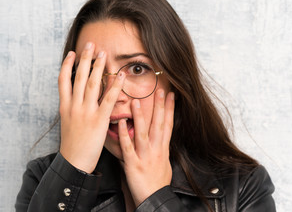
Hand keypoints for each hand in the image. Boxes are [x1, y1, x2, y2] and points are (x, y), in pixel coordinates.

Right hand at [58, 42, 124, 172]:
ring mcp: (86, 112)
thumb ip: (71, 108)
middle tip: (91, 44)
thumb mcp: (67, 123)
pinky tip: (120, 75)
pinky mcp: (99, 119)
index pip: (63, 80)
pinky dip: (114, 86)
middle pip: (78, 77)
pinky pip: (108, 99)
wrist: (74, 162)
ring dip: (98, 67)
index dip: (67, 65)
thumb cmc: (72, 144)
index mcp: (65, 106)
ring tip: (103, 53)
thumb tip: (75, 97)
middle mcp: (74, 106)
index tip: (72, 53)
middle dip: (85, 59)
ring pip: (91, 84)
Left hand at [118, 89, 174, 205]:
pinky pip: (128, 147)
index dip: (169, 109)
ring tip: (137, 102)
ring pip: (143, 133)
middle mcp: (156, 150)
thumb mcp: (164, 164)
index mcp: (163, 148)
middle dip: (159, 107)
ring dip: (140, 117)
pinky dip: (124, 135)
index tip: (171, 95)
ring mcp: (145, 156)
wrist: (155, 200)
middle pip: (159, 125)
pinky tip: (120, 123)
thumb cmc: (158, 183)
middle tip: (159, 90)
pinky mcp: (133, 164)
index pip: (168, 125)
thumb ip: (160, 149)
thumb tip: (160, 139)